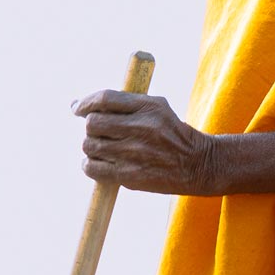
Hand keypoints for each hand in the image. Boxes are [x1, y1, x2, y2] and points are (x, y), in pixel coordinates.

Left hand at [72, 90, 214, 194]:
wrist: (196, 164)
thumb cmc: (171, 133)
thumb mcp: (157, 107)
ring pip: (89, 145)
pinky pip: (92, 167)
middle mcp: (140, 128)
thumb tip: (78, 105)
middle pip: (93, 122)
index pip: (105, 99)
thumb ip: (124, 102)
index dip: (86, 102)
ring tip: (104, 147)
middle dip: (91, 125)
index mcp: (148, 107)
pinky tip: (100, 162)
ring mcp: (133, 153)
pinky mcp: (128, 175)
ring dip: (91, 145)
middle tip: (100, 130)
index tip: (78, 108)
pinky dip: (90, 164)